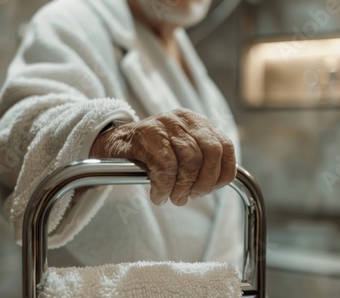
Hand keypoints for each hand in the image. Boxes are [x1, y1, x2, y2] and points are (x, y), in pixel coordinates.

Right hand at [90, 108, 236, 205]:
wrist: (114, 143)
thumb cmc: (150, 152)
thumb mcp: (180, 152)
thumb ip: (200, 162)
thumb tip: (214, 185)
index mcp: (198, 123)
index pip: (225, 147)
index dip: (222, 173)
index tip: (210, 189)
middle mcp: (185, 119)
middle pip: (211, 153)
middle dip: (204, 182)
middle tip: (190, 197)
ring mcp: (165, 123)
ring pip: (191, 160)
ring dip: (183, 187)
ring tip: (173, 197)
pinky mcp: (146, 134)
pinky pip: (166, 167)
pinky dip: (164, 187)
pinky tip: (158, 194)